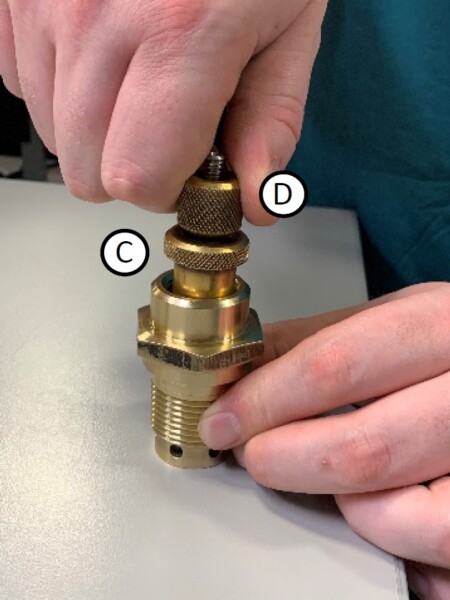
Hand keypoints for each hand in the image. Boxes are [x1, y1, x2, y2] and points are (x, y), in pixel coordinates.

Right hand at [0, 0, 325, 221]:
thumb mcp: (288, 28)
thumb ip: (270, 122)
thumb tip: (255, 202)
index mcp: (178, 33)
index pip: (137, 177)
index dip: (170, 189)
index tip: (193, 170)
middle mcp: (95, 16)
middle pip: (87, 172)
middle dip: (135, 168)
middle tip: (171, 128)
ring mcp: (45, 2)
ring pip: (54, 136)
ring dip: (100, 132)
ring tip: (140, 81)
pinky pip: (26, 87)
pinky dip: (67, 92)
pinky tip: (105, 57)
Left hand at [198, 282, 449, 598]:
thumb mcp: (395, 318)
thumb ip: (317, 339)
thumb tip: (241, 364)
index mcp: (441, 325)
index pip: (336, 366)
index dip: (264, 400)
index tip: (224, 419)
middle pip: (364, 448)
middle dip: (284, 460)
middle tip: (255, 455)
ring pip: (404, 515)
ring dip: (340, 503)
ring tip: (325, 477)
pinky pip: (438, 546)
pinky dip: (393, 539)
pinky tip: (377, 513)